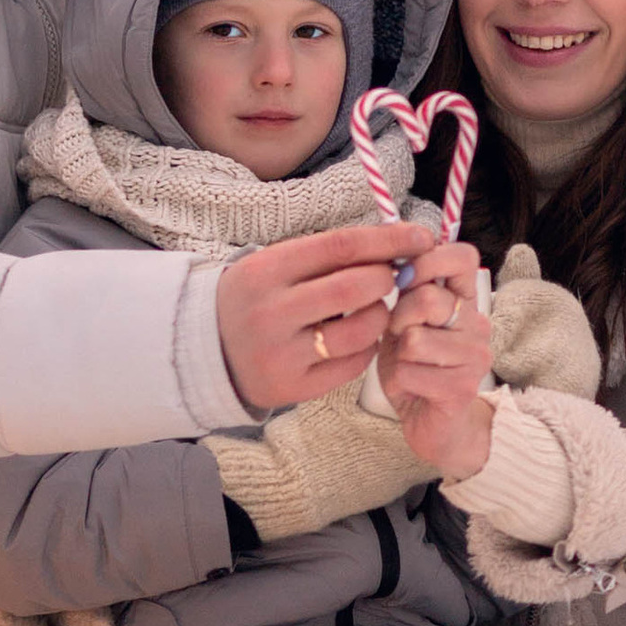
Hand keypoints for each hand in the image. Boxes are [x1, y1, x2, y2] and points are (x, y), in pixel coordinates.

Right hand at [215, 222, 437, 412]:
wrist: (204, 351)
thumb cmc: (254, 298)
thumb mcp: (273, 265)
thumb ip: (326, 256)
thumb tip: (394, 246)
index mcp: (266, 270)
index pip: (341, 246)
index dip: (388, 240)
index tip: (420, 238)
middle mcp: (271, 312)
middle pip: (355, 287)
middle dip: (386, 278)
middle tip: (391, 278)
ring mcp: (281, 354)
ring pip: (361, 331)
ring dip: (381, 316)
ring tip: (372, 310)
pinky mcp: (291, 387)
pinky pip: (352, 365)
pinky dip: (366, 348)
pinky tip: (357, 339)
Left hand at [377, 238, 494, 477]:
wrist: (435, 425)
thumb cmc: (416, 369)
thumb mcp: (406, 325)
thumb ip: (406, 295)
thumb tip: (391, 261)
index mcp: (464, 301)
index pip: (461, 257)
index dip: (426, 260)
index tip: (403, 279)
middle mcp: (477, 324)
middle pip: (426, 299)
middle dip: (398, 319)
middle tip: (400, 337)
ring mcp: (475, 356)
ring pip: (414, 339)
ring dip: (399, 356)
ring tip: (410, 366)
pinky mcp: (463, 386)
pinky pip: (411, 371)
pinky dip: (400, 380)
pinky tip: (414, 387)